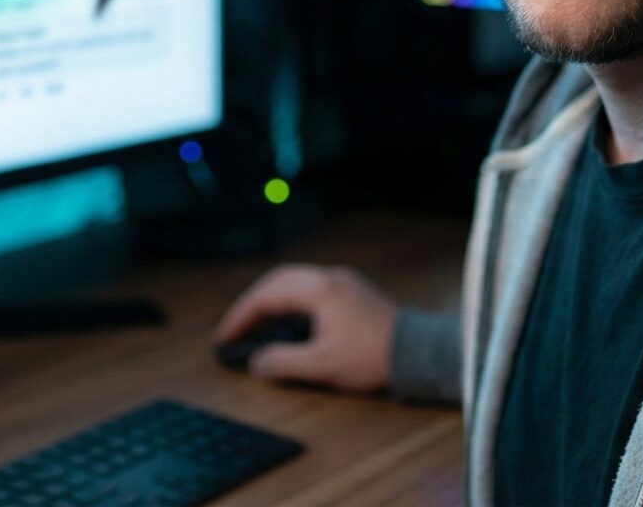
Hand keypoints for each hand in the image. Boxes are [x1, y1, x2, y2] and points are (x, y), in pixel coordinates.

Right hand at [213, 264, 398, 391]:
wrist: (417, 352)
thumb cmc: (373, 356)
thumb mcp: (323, 365)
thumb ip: (284, 363)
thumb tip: (256, 362)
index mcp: (321, 289)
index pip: (268, 294)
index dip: (242, 315)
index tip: (226, 335)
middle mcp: (330, 277)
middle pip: (278, 280)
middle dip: (252, 304)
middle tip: (235, 329)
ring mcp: (343, 281)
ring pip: (294, 282)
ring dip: (271, 301)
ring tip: (255, 326)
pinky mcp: (351, 291)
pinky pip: (310, 289)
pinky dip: (290, 302)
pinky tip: (286, 322)